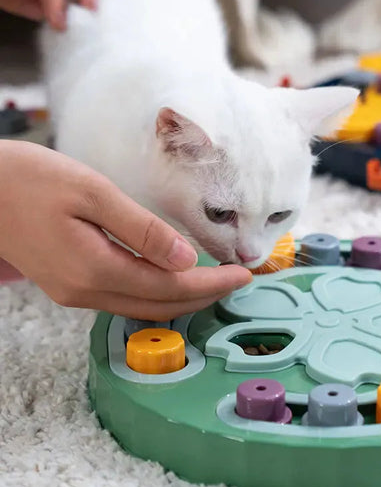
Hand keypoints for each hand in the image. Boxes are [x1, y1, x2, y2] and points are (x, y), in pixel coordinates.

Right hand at [0, 140, 251, 320]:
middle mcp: (86, 291)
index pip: (171, 286)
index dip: (211, 284)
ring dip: (182, 298)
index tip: (242, 274)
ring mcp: (75, 293)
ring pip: (143, 306)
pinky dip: (157, 293)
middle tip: (236, 280)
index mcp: (96, 269)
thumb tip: (186, 259)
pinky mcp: (70, 286)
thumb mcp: (93, 193)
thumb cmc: (31, 180)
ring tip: (214, 281)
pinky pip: (124, 299)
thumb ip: (142, 230)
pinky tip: (171, 278)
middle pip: (160, 305)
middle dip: (204, 296)